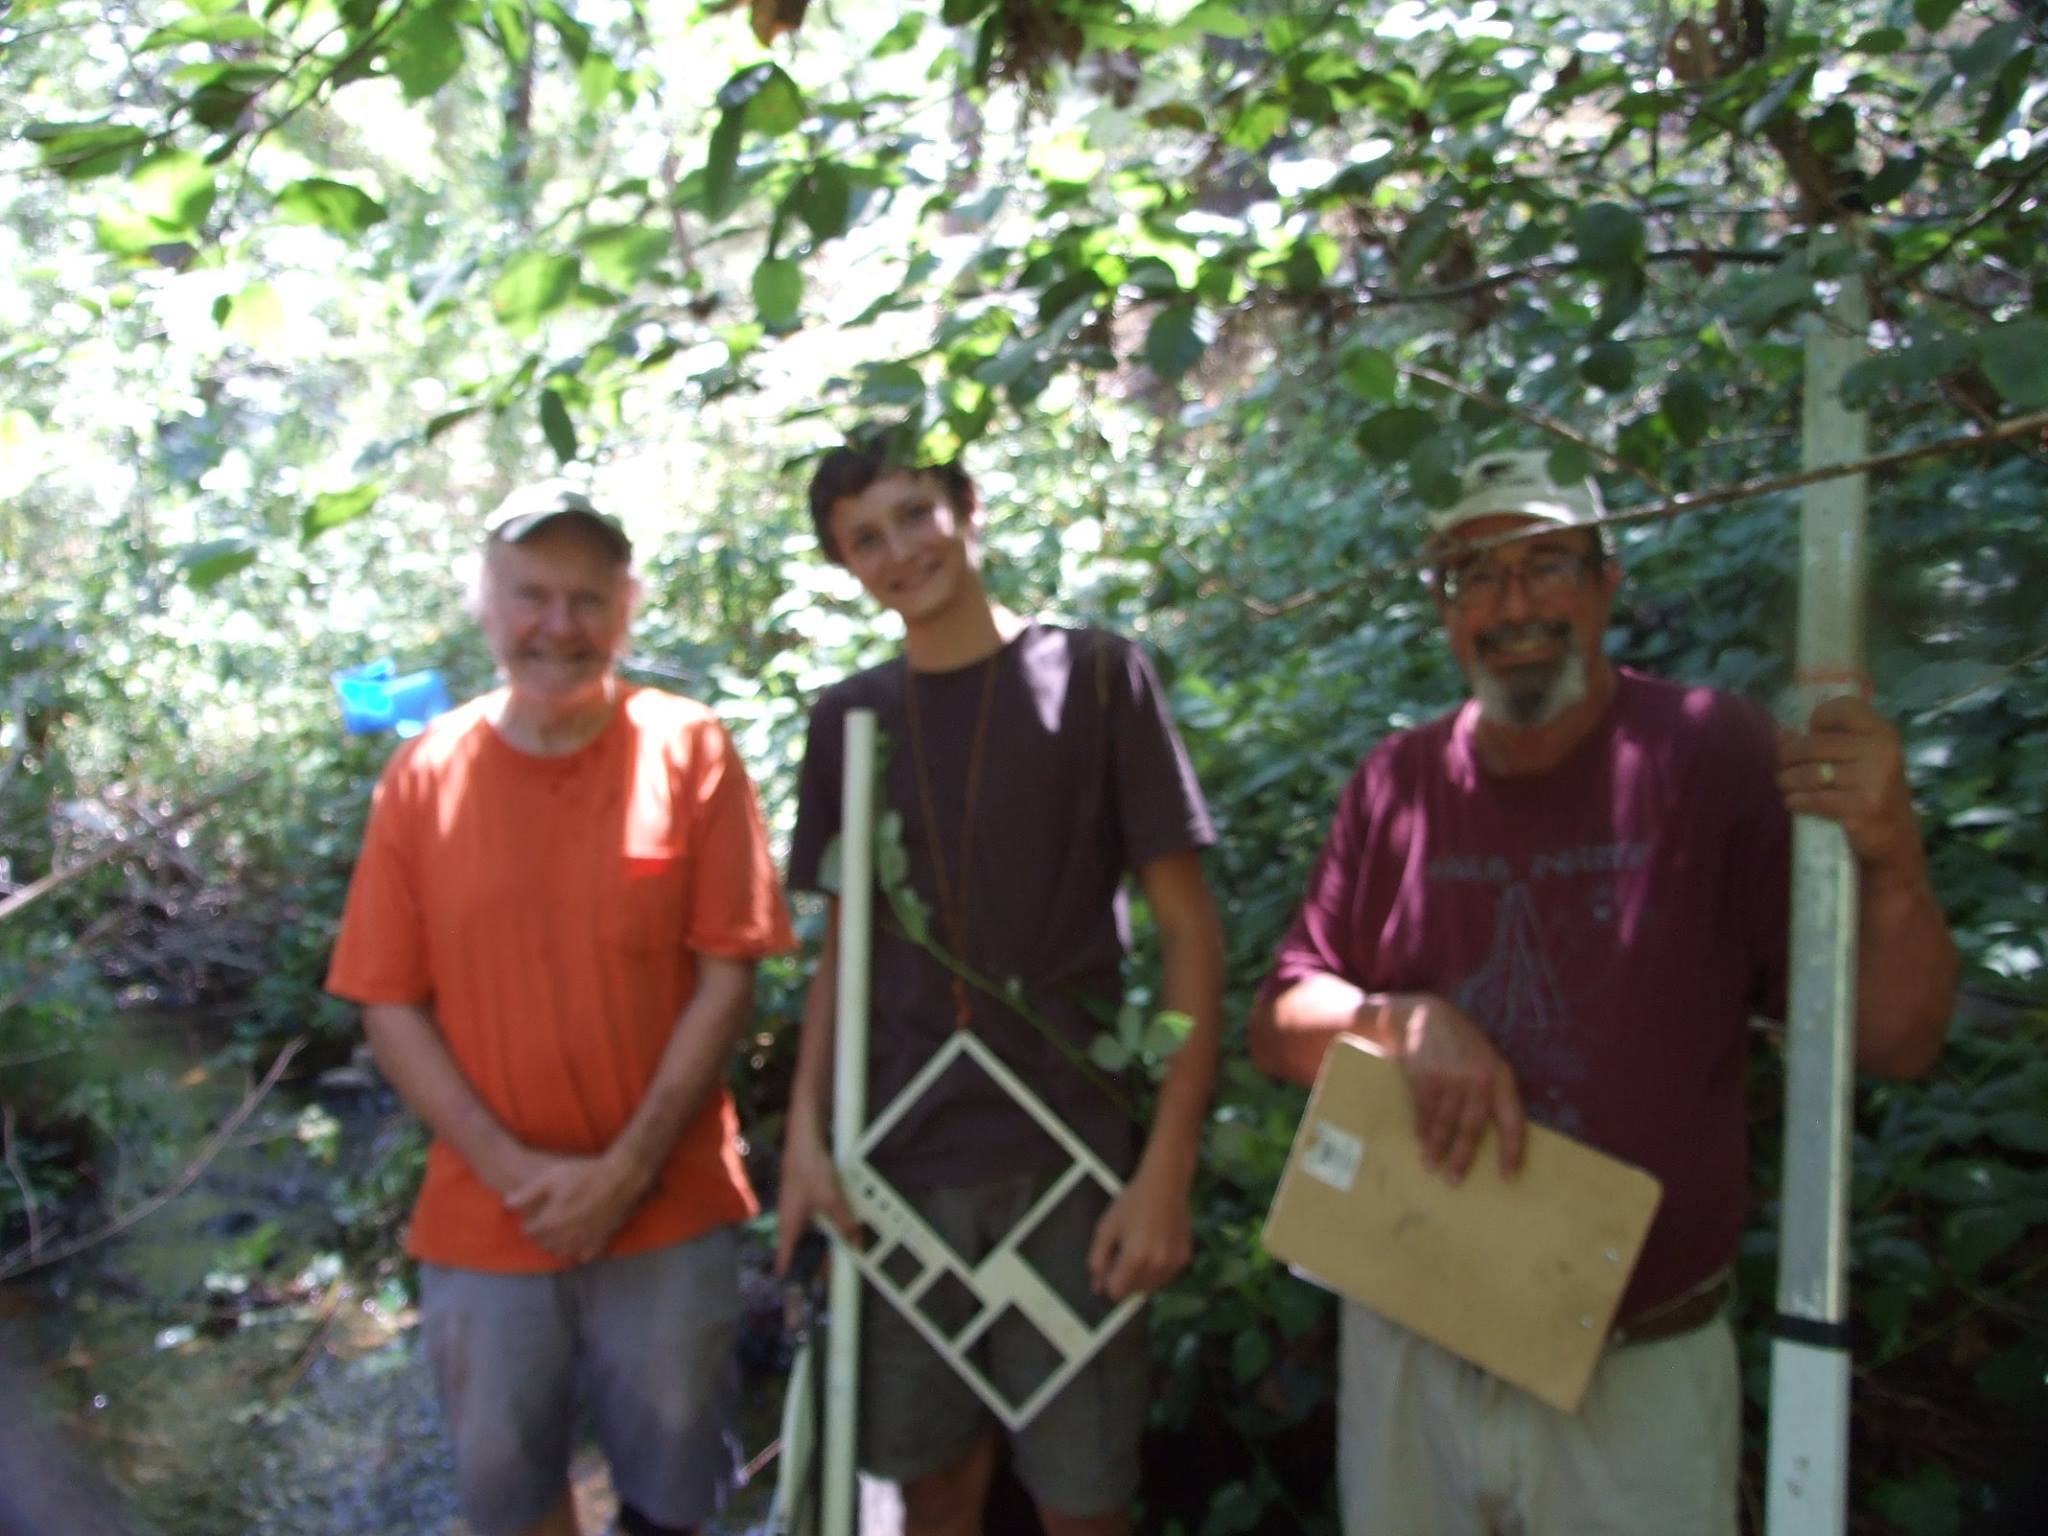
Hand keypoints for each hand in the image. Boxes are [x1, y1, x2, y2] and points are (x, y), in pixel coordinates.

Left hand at [505, 1151, 646, 1263]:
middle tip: (545, 1224)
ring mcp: (583, 1242)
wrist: (620, 1179)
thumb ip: (527, 1193)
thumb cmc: (584, 1175)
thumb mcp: (551, 1177)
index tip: (533, 1216)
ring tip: (559, 1234)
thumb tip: (507, 1203)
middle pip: (544, 1245)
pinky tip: (579, 1240)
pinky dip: (578, 1252)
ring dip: (556, 1246)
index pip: (530, 1233)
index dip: (529, 1224)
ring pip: (562, 1253)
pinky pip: (583, 1257)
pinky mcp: (600, 1243)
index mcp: (550, 1222)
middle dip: (541, 1236)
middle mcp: (564, 1238)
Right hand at [773, 1117, 860, 1275]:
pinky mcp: (804, 1197)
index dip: (791, 1277)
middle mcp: (790, 1220)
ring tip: (840, 1255)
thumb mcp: (832, 1200)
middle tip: (829, 1277)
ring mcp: (796, 1209)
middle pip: (801, 1249)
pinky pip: (815, 1220)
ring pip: (810, 1234)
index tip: (797, 1294)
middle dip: (815, 1262)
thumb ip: (845, 1223)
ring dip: (823, 1243)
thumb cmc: (810, 1172)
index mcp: (789, 1227)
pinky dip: (826, 1227)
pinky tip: (841, 1227)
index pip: (785, 1260)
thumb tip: (856, 1243)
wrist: (804, 1140)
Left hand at [1086, 1157, 1193, 1300]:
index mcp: (1134, 1258)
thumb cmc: (1131, 1203)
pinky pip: (1165, 1277)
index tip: (1110, 1264)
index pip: (1117, 1292)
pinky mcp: (1184, 1259)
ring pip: (1150, 1287)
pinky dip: (1156, 1270)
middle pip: (1133, 1292)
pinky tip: (1154, 1247)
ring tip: (1139, 1248)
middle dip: (1124, 1279)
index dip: (1109, 1281)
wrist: (1165, 1185)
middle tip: (1124, 1252)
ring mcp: (1173, 1264)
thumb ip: (1098, 1260)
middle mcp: (1156, 1266)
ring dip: (1141, 1277)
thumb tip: (1097, 1288)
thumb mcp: (1106, 1228)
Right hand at [1388, 994, 1524, 1183]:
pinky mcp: (1424, 1076)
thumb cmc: (1460, 1043)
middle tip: (1454, 1181)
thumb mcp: (1484, 1058)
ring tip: (1432, 1166)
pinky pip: (1424, 1111)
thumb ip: (1490, 1089)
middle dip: (1462, 1157)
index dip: (1512, 1150)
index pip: (1512, 1120)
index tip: (1508, 1176)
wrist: (1423, 1015)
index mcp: (1500, 1075)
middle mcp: (1477, 1078)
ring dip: (1437, 1147)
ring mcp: (1449, 1076)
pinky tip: (1420, 1143)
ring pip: (1444, 1122)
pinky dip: (1422, 1129)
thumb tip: (1495, 1133)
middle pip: (1472, 1127)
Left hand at [1778, 696, 1923, 876]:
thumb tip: (1782, 732)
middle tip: (1784, 766)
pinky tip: (1793, 801)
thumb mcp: (1858, 759)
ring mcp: (1873, 780)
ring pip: (1809, 773)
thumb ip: (1825, 741)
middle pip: (1815, 744)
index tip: (1810, 733)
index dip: (1819, 719)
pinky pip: (1814, 799)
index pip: (1844, 708)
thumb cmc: (1869, 790)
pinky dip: (1796, 800)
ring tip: (1785, 784)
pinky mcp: (1860, 808)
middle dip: (1789, 756)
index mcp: (1882, 733)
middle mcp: (1880, 751)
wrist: (1895, 837)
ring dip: (1788, 779)